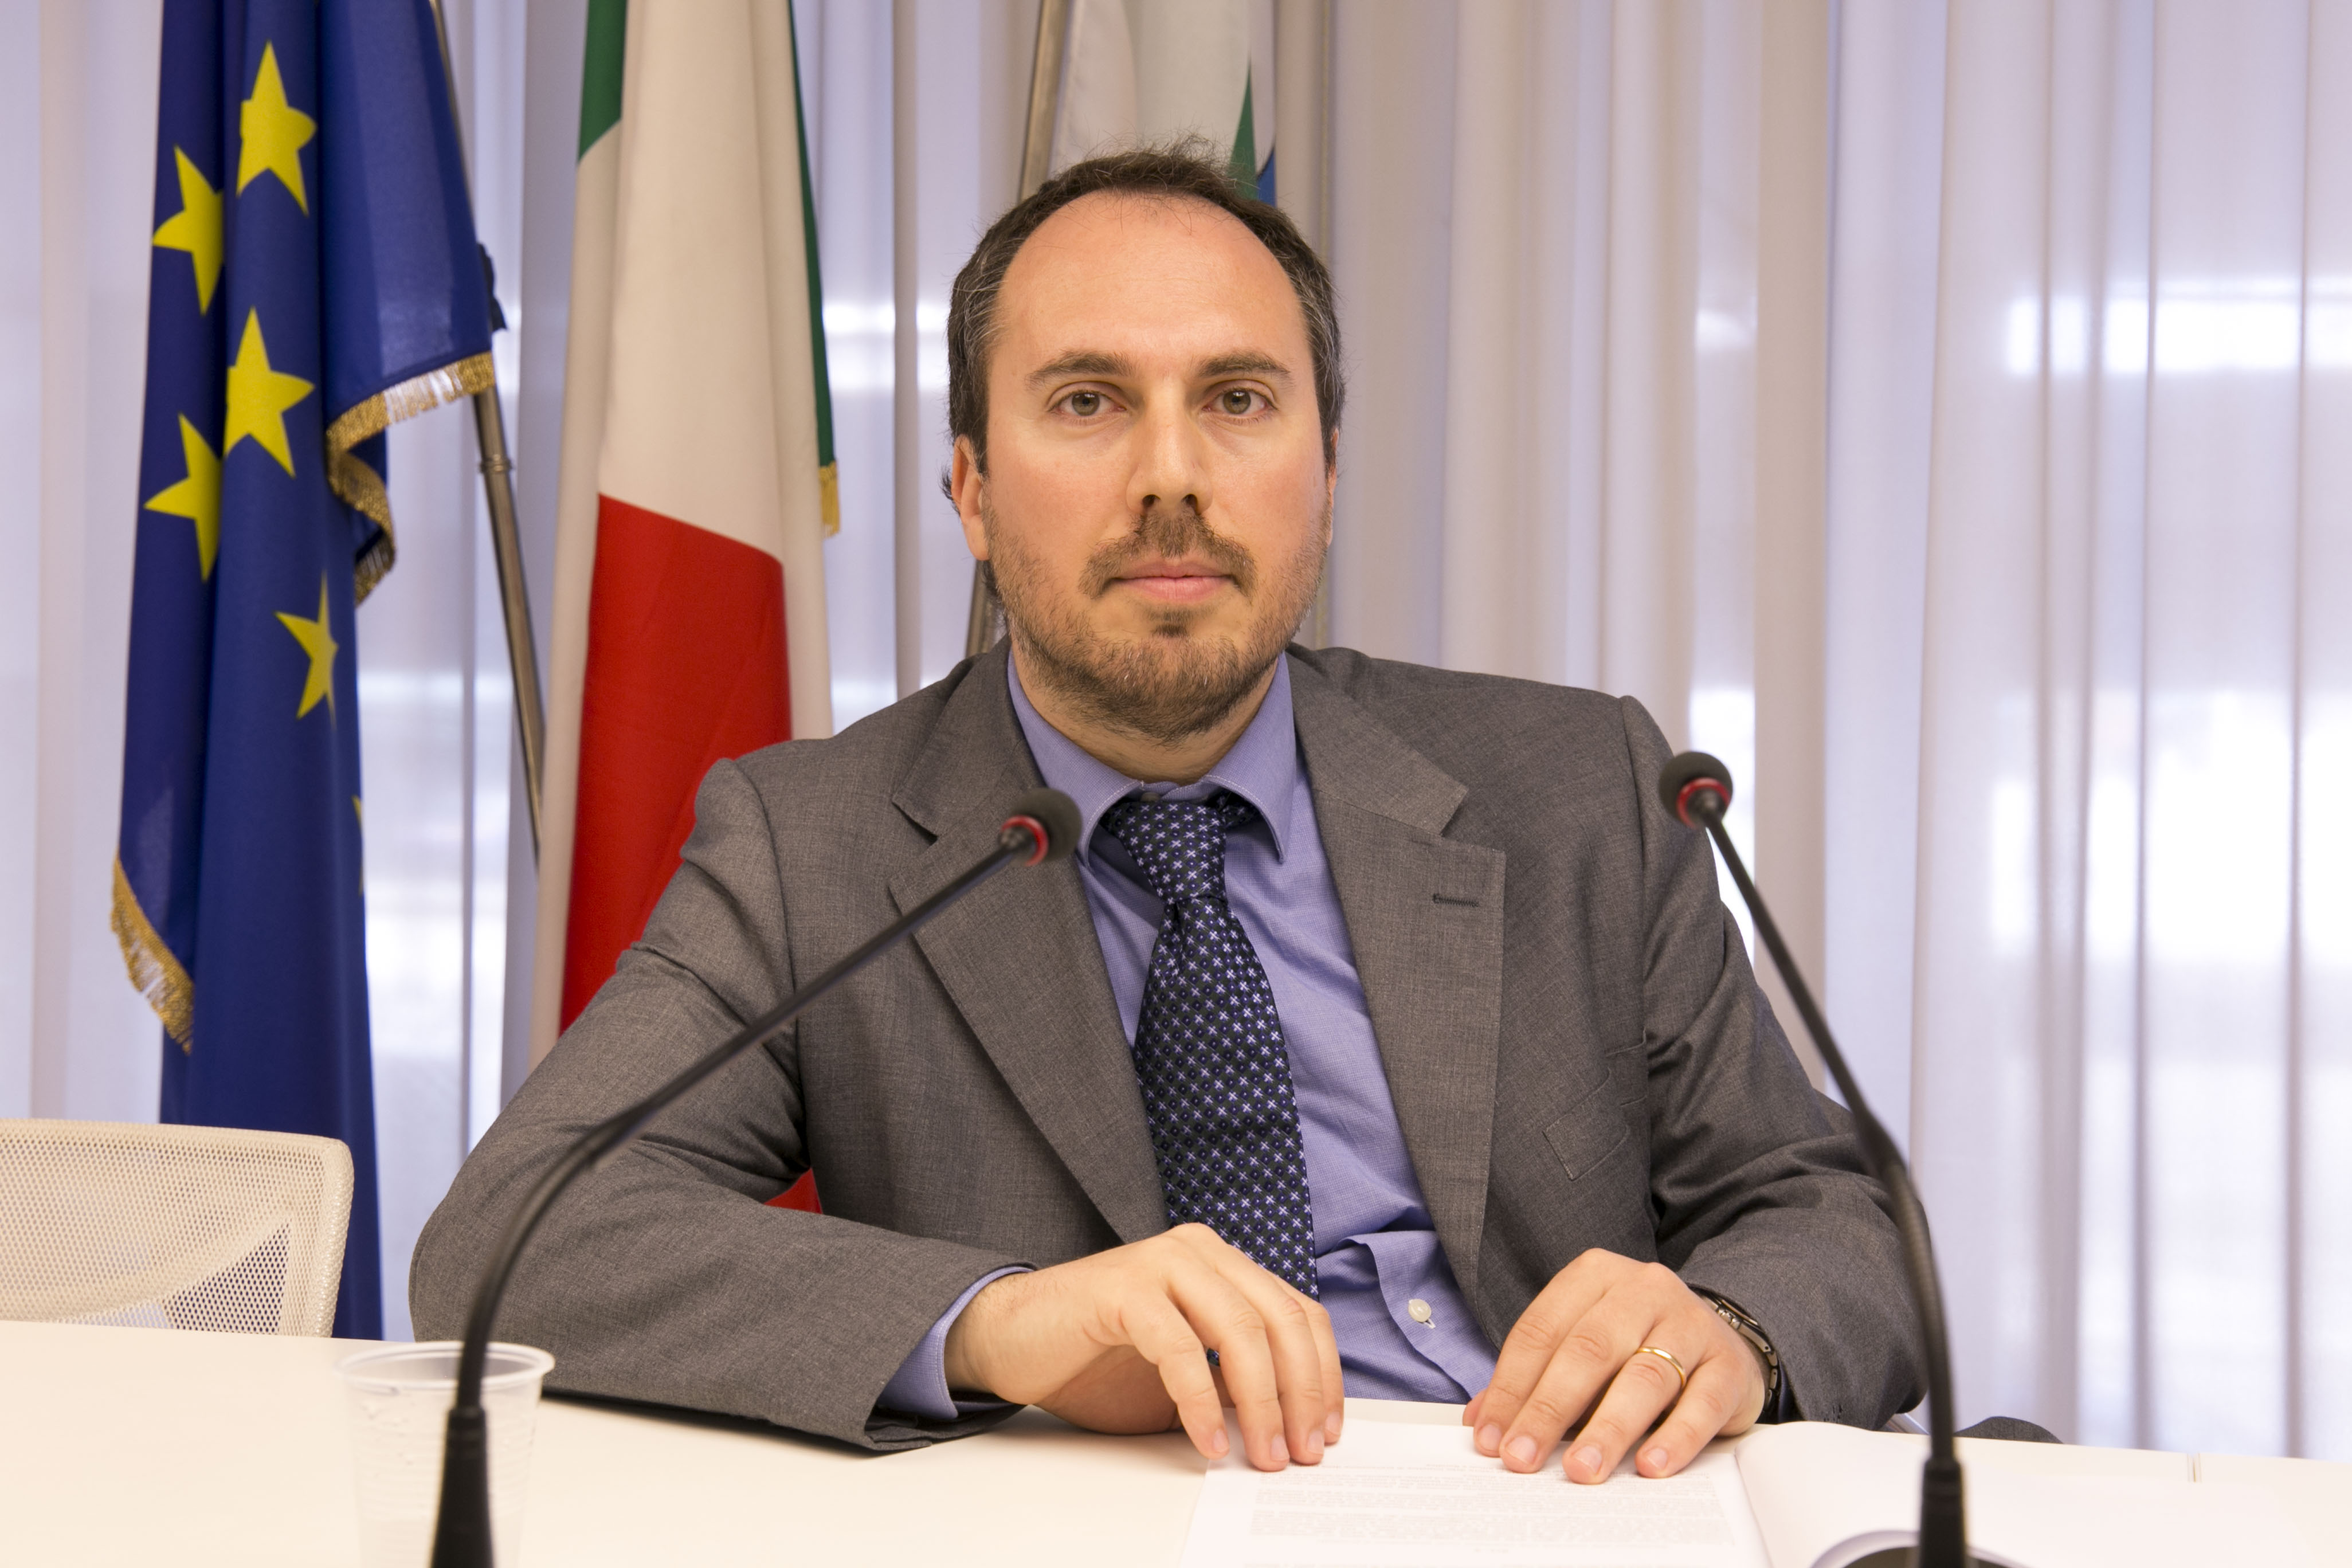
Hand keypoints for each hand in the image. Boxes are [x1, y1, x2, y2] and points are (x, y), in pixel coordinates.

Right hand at [942, 1223, 1342, 1471]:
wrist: (1011, 1341)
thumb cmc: (1097, 1362)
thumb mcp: (1185, 1379)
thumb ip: (1234, 1388)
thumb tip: (1292, 1428)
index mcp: (1223, 1265)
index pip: (1299, 1314)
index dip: (1323, 1375)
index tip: (1325, 1433)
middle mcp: (1200, 1252)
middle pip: (1281, 1320)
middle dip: (1302, 1393)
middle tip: (1301, 1454)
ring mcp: (1162, 1263)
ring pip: (1241, 1329)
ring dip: (1263, 1401)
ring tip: (1264, 1455)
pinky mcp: (1123, 1288)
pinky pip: (1180, 1348)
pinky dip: (1201, 1402)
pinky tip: (1209, 1442)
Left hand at [1465, 1249, 1766, 1483]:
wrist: (1722, 1342)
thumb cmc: (1635, 1347)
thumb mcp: (1581, 1348)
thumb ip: (1534, 1379)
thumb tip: (1481, 1425)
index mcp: (1594, 1276)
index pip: (1541, 1330)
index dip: (1510, 1387)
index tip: (1489, 1438)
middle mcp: (1644, 1289)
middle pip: (1588, 1350)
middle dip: (1548, 1409)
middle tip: (1522, 1458)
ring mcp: (1691, 1323)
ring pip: (1645, 1376)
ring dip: (1608, 1428)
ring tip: (1582, 1469)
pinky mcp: (1729, 1364)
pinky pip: (1702, 1402)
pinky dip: (1676, 1437)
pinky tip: (1651, 1465)